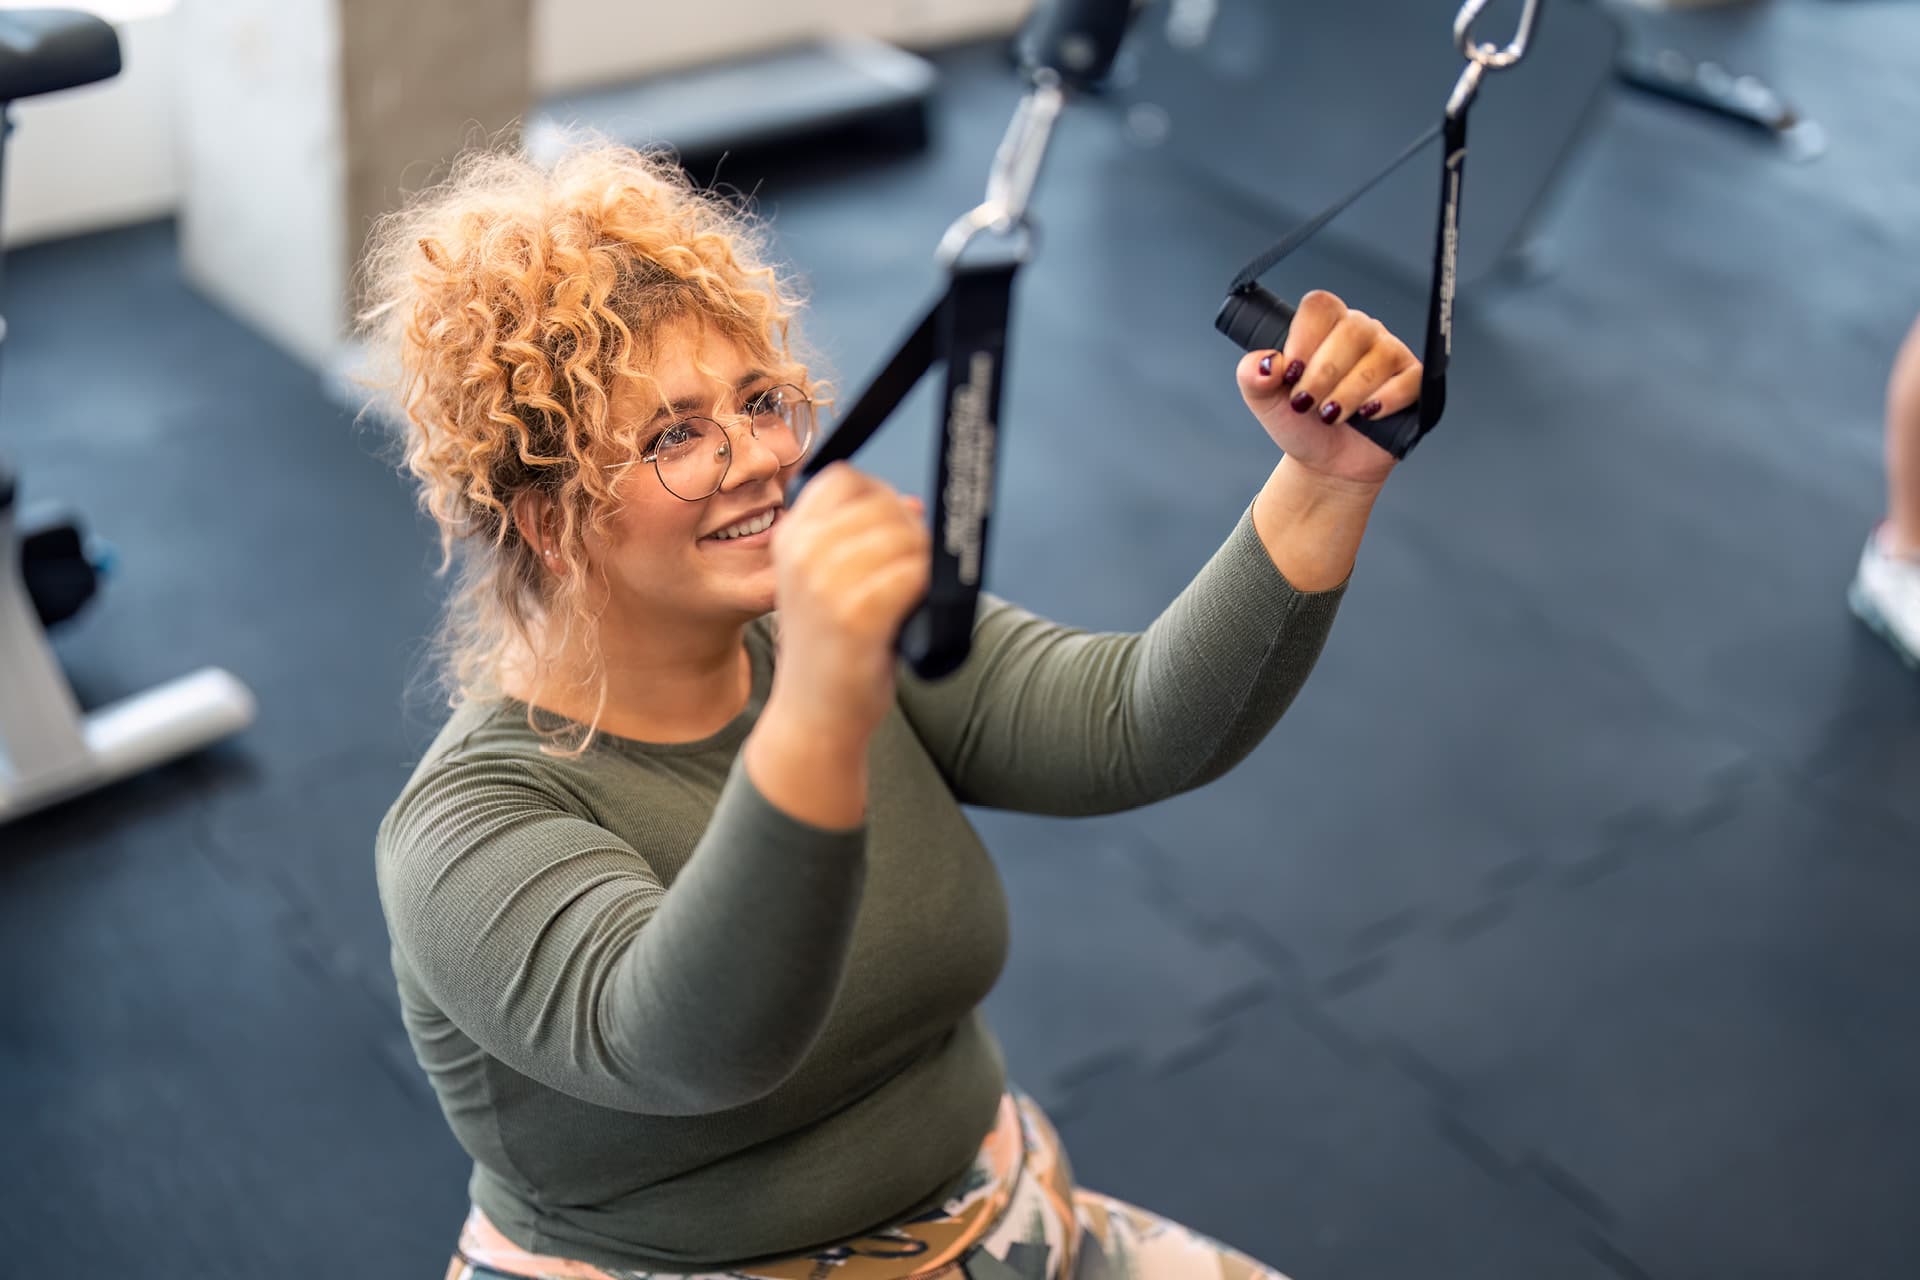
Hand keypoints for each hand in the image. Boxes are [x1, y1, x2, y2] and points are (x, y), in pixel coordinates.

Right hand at [765, 464, 929, 747]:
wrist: (814, 718)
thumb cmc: (831, 648)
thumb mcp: (827, 582)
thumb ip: (862, 539)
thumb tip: (915, 505)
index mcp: (789, 538)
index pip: (846, 478)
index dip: (880, 497)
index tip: (890, 531)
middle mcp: (802, 553)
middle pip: (884, 504)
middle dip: (910, 533)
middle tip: (908, 574)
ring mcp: (826, 583)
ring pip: (905, 537)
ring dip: (921, 563)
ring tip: (906, 597)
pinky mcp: (856, 615)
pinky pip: (915, 574)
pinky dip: (923, 590)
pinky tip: (909, 613)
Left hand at [1236, 290, 1418, 489]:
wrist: (1325, 463)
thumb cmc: (1299, 423)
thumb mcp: (1264, 400)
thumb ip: (1252, 375)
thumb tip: (1267, 362)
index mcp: (1324, 326)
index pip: (1320, 306)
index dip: (1304, 337)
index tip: (1290, 373)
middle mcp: (1360, 332)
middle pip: (1351, 330)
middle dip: (1323, 374)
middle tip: (1305, 404)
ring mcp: (1389, 353)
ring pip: (1378, 357)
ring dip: (1348, 393)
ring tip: (1330, 416)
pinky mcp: (1412, 380)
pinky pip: (1409, 379)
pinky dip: (1385, 400)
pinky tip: (1367, 415)